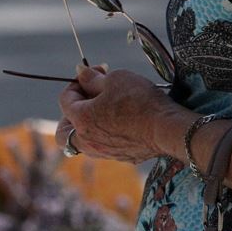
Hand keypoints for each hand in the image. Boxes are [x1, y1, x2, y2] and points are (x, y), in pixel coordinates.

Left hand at [55, 66, 187, 163]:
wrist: (168, 128)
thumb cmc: (140, 100)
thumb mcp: (114, 79)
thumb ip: (92, 78)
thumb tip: (80, 73)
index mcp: (81, 120)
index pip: (65, 99)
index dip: (77, 82)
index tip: (94, 73)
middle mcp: (87, 141)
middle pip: (63, 131)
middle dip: (70, 114)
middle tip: (87, 98)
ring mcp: (104, 152)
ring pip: (83, 141)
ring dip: (88, 125)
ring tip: (106, 108)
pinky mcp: (121, 157)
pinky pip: (104, 146)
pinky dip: (105, 134)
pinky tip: (121, 121)